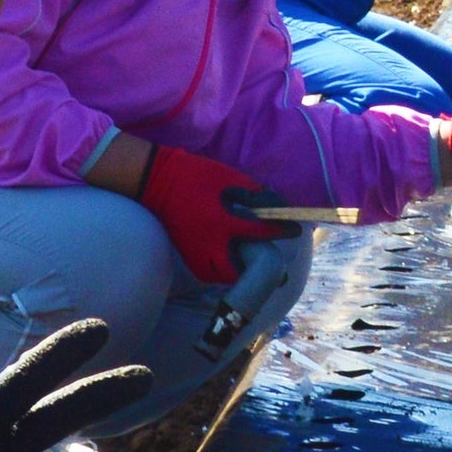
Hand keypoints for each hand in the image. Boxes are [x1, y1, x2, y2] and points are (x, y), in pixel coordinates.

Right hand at [136, 142, 291, 286]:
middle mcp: (208, 243)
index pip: (258, 232)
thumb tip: (274, 203)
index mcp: (221, 222)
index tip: (295, 231)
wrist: (157, 181)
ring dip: (236, 274)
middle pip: (236, 270)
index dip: (280, 231)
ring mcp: (194, 250)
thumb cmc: (194, 175)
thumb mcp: (228, 178)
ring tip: (249, 266)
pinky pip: (205, 271)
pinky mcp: (185, 251)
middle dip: (255, 270)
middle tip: (270, 265)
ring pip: (219, 275)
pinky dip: (219, 272)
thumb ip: (252, 193)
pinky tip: (229, 263)